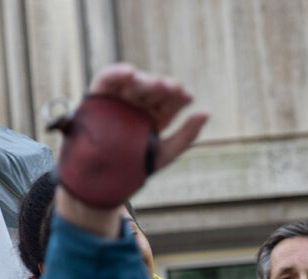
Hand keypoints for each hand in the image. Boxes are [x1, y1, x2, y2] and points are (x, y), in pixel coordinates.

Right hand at [54, 64, 208, 235]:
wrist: (106, 177)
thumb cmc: (136, 165)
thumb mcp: (166, 152)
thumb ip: (188, 134)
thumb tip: (207, 112)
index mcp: (155, 116)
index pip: (170, 101)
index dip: (179, 96)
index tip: (187, 97)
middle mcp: (138, 104)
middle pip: (154, 89)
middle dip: (164, 87)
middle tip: (173, 88)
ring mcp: (120, 99)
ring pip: (135, 83)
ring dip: (146, 80)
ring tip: (157, 83)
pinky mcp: (100, 96)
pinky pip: (107, 80)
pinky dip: (116, 73)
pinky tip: (130, 72)